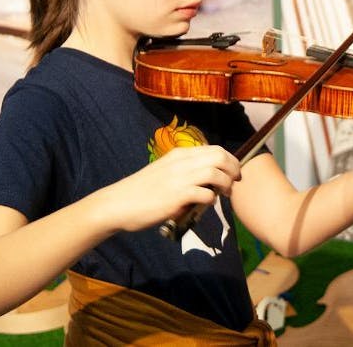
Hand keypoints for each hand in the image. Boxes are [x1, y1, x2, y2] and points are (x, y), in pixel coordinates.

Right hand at [99, 145, 240, 231]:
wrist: (117, 204)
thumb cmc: (141, 192)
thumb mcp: (165, 172)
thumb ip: (186, 172)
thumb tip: (208, 181)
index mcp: (179, 154)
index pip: (215, 149)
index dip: (231, 160)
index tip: (234, 173)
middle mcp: (181, 162)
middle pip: (220, 157)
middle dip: (233, 169)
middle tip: (234, 183)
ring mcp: (179, 178)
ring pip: (215, 172)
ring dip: (225, 184)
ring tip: (224, 193)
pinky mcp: (176, 195)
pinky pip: (205, 193)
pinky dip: (211, 199)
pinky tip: (206, 203)